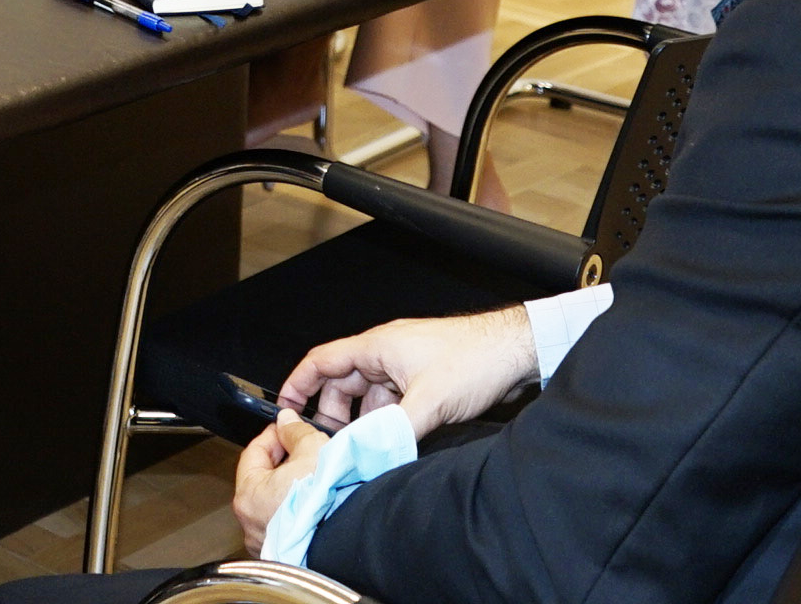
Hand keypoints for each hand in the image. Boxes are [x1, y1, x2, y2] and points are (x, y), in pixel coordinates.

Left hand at [232, 412, 330, 552]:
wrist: (347, 543)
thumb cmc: (324, 502)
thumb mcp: (312, 450)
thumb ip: (295, 432)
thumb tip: (288, 421)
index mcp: (248, 496)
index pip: (253, 453)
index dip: (273, 436)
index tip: (287, 429)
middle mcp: (252, 525)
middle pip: (264, 481)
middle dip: (285, 463)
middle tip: (305, 451)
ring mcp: (269, 545)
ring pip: (278, 506)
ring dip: (294, 489)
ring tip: (317, 477)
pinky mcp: (288, 557)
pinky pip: (291, 527)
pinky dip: (302, 513)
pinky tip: (321, 504)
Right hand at [281, 312, 536, 435]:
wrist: (517, 350)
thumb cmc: (476, 359)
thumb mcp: (430, 401)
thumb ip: (395, 430)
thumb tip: (369, 455)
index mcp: (377, 346)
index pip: (321, 361)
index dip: (297, 384)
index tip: (284, 409)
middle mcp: (386, 352)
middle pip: (342, 383)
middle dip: (332, 414)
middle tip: (329, 443)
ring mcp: (405, 365)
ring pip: (368, 395)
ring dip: (362, 420)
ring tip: (362, 447)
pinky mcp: (423, 378)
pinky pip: (391, 401)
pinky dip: (385, 420)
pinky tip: (391, 440)